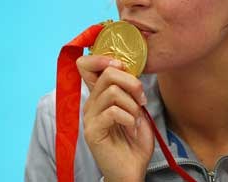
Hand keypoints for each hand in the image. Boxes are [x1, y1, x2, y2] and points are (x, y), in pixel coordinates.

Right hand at [76, 55, 153, 180]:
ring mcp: (90, 118)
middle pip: (107, 74)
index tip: (122, 67)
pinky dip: (129, 118)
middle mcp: (91, 103)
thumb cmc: (135, 139)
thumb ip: (129, 89)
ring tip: (136, 118)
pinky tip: (132, 128)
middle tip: (141, 99)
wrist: (133, 169)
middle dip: (132, 83)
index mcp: (99, 95)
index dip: (102, 59)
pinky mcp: (93, 132)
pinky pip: (113, 112)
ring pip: (112, 91)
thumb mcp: (136, 107)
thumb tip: (130, 69)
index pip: (86, 65)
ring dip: (132, 104)